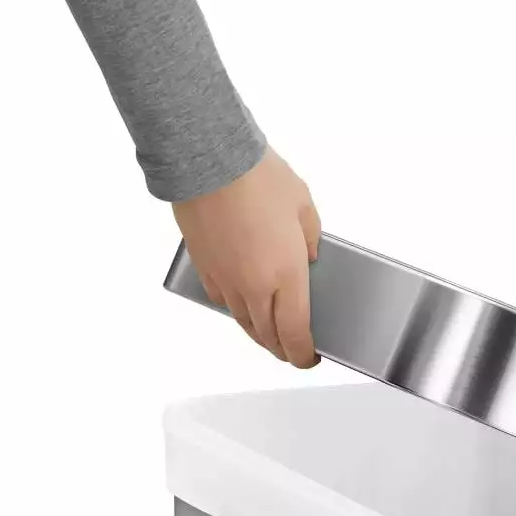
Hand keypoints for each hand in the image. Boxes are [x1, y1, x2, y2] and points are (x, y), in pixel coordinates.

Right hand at [172, 148, 320, 367]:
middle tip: (293, 350)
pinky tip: (244, 301)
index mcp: (286, 276)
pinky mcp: (203, 267)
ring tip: (271, 334)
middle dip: (283, 350)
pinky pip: (222, 300)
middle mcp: (254, 286)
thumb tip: (309, 257)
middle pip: (268, 336)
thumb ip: (311, 240)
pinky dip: (236, 308)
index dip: (302, 355)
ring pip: (243, 322)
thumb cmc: (257, 177)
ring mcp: (225, 280)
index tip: (309, 358)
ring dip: (260, 334)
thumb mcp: (304, 206)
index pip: (294, 335)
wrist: (208, 158)